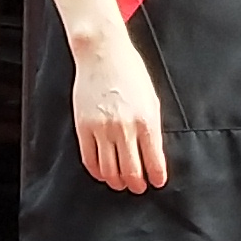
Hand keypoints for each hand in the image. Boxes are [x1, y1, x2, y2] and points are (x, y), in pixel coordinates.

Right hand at [73, 28, 169, 191]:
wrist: (102, 53)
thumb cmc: (130, 72)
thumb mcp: (151, 99)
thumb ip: (152, 128)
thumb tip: (154, 154)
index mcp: (146, 120)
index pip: (153, 161)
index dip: (156, 177)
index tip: (156, 182)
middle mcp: (124, 128)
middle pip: (131, 171)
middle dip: (137, 184)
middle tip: (138, 187)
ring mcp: (102, 129)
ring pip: (109, 170)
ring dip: (117, 181)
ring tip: (121, 183)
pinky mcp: (83, 127)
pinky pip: (89, 159)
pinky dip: (97, 172)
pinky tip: (103, 173)